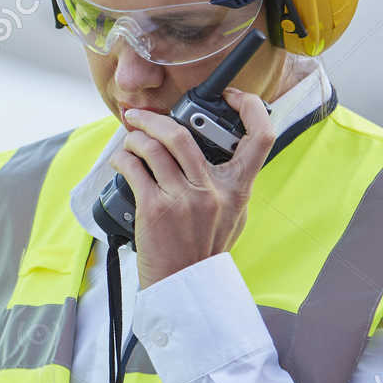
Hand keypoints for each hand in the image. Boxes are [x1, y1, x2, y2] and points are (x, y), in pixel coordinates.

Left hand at [111, 88, 274, 286]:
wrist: (184, 285)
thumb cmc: (204, 251)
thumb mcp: (233, 216)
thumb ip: (229, 184)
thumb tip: (220, 152)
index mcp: (238, 189)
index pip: (261, 137)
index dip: (251, 107)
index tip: (232, 97)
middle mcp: (213, 191)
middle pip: (184, 134)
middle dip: (156, 118)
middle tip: (141, 116)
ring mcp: (183, 199)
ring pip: (154, 147)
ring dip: (135, 137)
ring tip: (128, 139)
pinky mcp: (155, 209)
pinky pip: (134, 168)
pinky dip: (122, 158)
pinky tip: (121, 160)